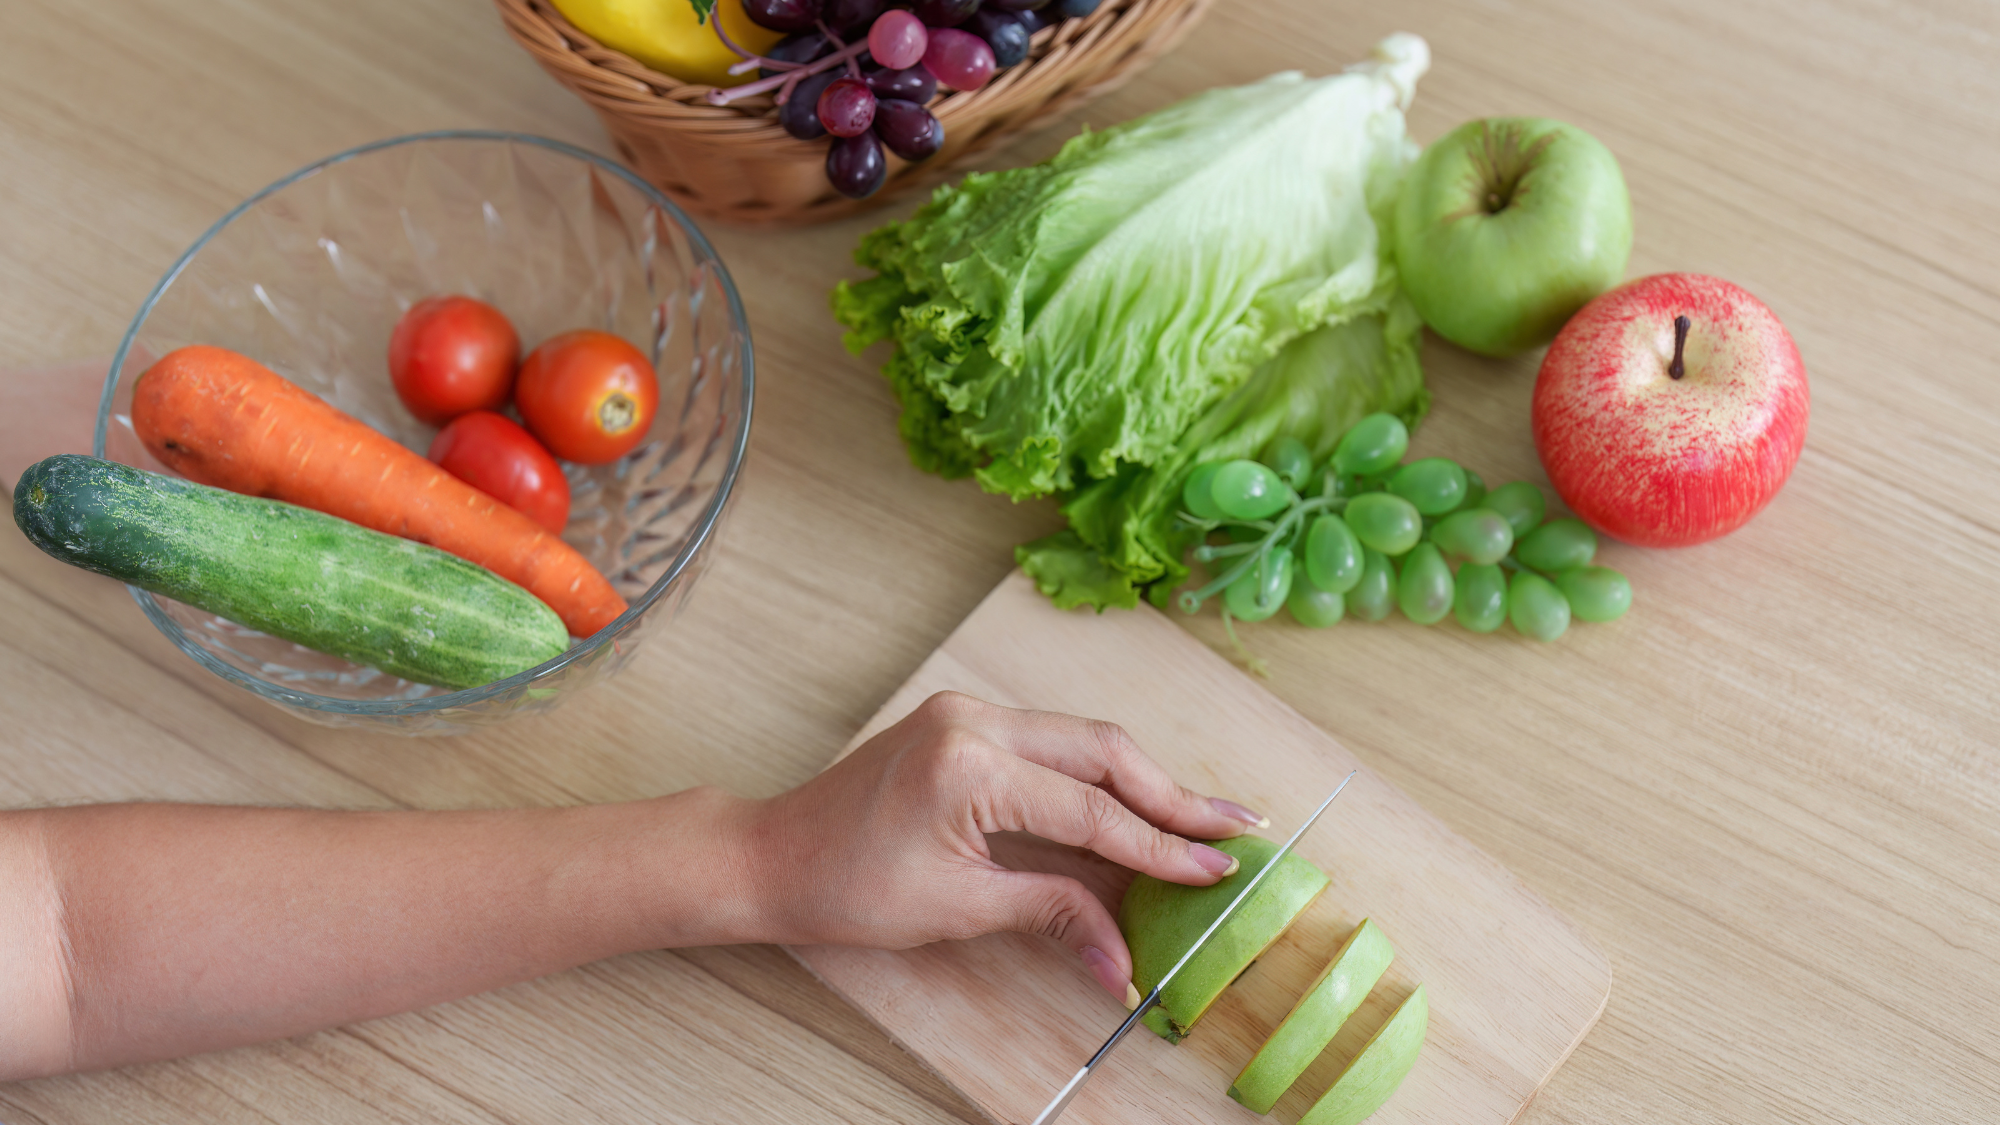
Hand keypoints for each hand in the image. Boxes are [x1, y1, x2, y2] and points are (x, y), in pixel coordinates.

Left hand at [742, 691, 1269, 1001]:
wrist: (771, 854)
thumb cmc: (845, 887)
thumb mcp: (957, 908)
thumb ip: (1051, 914)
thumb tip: (1123, 958)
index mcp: (970, 765)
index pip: (1092, 809)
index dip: (1161, 847)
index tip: (1217, 872)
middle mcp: (975, 721)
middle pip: (1104, 751)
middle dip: (1175, 795)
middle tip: (1239, 829)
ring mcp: (968, 712)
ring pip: (1084, 739)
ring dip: (1144, 780)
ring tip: (1206, 817)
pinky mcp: (964, 721)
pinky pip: (1053, 741)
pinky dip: (1101, 773)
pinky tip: (1139, 799)